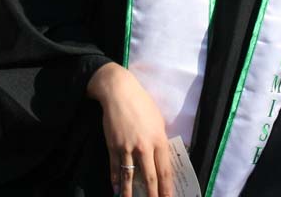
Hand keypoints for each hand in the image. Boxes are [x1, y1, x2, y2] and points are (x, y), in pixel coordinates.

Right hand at [86, 63, 174, 196]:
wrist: (119, 93)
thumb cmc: (142, 103)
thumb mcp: (158, 120)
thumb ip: (159, 139)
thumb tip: (160, 156)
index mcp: (159, 140)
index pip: (165, 170)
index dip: (167, 187)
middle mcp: (144, 147)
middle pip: (150, 177)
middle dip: (153, 195)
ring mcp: (127, 148)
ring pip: (130, 176)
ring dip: (130, 193)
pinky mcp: (113, 146)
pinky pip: (115, 167)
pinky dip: (115, 180)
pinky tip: (116, 188)